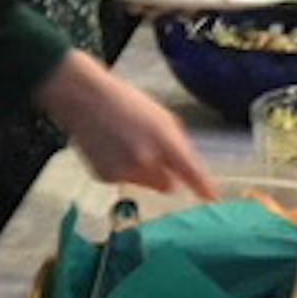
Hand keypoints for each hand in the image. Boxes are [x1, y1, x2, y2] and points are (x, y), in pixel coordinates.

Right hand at [35, 50, 216, 196]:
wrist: (84, 100)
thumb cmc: (125, 103)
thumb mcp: (160, 116)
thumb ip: (176, 143)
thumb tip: (184, 167)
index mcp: (164, 140)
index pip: (190, 171)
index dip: (203, 187)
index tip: (212, 198)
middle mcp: (146, 160)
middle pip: (167, 185)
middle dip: (164, 175)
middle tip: (150, 153)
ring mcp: (125, 171)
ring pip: (144, 184)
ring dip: (142, 172)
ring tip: (125, 144)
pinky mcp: (106, 177)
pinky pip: (123, 180)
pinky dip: (120, 169)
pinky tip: (110, 149)